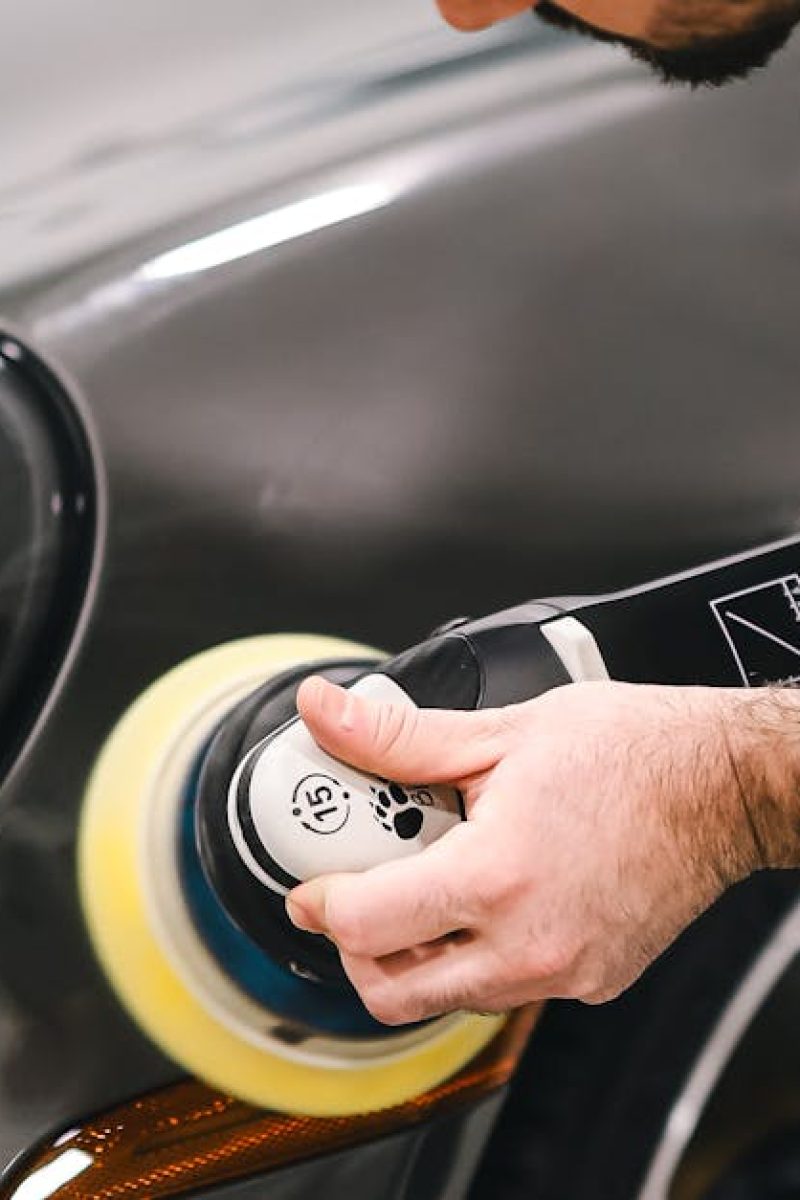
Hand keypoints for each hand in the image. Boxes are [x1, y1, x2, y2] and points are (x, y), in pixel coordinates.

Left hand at [286, 677, 770, 1023]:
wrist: (722, 785)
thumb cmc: (630, 752)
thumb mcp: (502, 731)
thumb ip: (398, 735)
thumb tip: (327, 712)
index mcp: (496, 878)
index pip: (366, 926)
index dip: (321, 904)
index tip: (314, 887)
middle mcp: (529, 944)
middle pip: (394, 993)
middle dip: (357, 951)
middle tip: (358, 899)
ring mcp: (564, 973)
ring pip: (451, 998)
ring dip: (419, 956)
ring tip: (429, 887)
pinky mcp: (592, 982)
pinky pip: (508, 990)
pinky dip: (478, 958)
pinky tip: (489, 899)